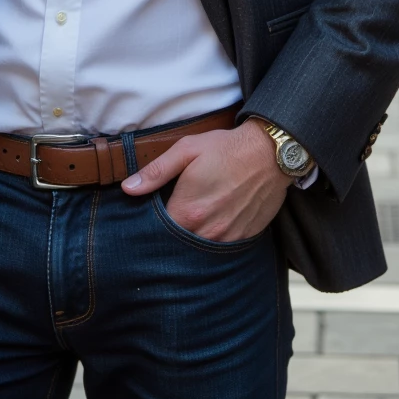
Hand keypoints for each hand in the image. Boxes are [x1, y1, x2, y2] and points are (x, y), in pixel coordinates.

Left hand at [121, 120, 292, 241]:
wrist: (270, 154)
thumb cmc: (226, 149)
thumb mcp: (186, 150)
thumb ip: (156, 172)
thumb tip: (128, 188)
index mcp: (188, 211)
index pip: (159, 232)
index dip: (153, 225)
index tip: (152, 217)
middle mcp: (207, 231)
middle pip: (180, 245)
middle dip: (172, 236)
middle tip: (172, 220)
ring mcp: (228, 238)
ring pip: (201, 250)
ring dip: (194, 240)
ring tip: (194, 221)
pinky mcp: (244, 238)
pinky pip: (223, 249)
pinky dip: (215, 240)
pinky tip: (214, 224)